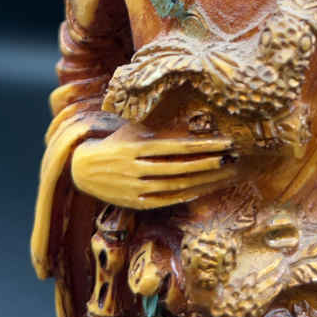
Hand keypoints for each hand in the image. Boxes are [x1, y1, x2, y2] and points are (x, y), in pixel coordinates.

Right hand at [71, 121, 236, 208]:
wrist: (82, 169)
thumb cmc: (116, 142)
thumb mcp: (132, 128)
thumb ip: (156, 124)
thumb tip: (188, 114)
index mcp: (136, 146)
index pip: (176, 147)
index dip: (202, 146)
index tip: (224, 142)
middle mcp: (136, 168)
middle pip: (180, 168)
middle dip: (209, 163)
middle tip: (233, 158)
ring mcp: (136, 188)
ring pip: (176, 186)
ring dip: (203, 181)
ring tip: (226, 174)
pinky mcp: (135, 203)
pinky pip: (166, 200)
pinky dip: (187, 195)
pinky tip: (205, 188)